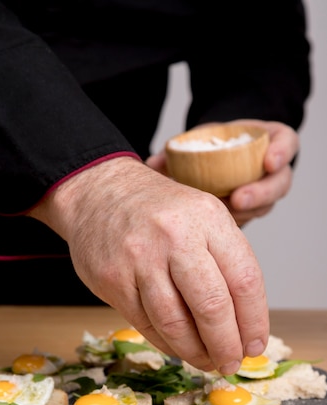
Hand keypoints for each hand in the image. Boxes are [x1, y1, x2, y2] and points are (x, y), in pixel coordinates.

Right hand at [29, 157, 268, 373]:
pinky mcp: (113, 280)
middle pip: (211, 306)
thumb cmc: (157, 210)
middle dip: (226, 345)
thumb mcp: (201, 216)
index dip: (254, 321)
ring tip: (207, 362)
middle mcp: (174, 237)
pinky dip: (167, 344)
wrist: (98, 192)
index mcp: (207, 218)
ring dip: (196, 352)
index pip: (244, 280)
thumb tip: (243, 323)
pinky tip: (179, 349)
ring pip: (175, 323)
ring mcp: (139, 259)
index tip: (255, 345)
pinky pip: (146, 324)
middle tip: (232, 363)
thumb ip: (224, 260)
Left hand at [147, 120, 299, 226]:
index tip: (267, 162)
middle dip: (260, 193)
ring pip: (265, 206)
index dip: (281, 152)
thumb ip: (179, 149)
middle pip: (279, 184)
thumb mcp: (199, 138)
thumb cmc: (211, 145)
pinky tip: (219, 232)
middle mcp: (271, 170)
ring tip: (224, 218)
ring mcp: (263, 193)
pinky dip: (234, 228)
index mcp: (269, 142)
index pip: (287, 144)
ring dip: (246, 213)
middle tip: (238, 200)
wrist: (212, 160)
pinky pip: (249, 221)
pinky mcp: (251, 212)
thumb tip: (152, 163)